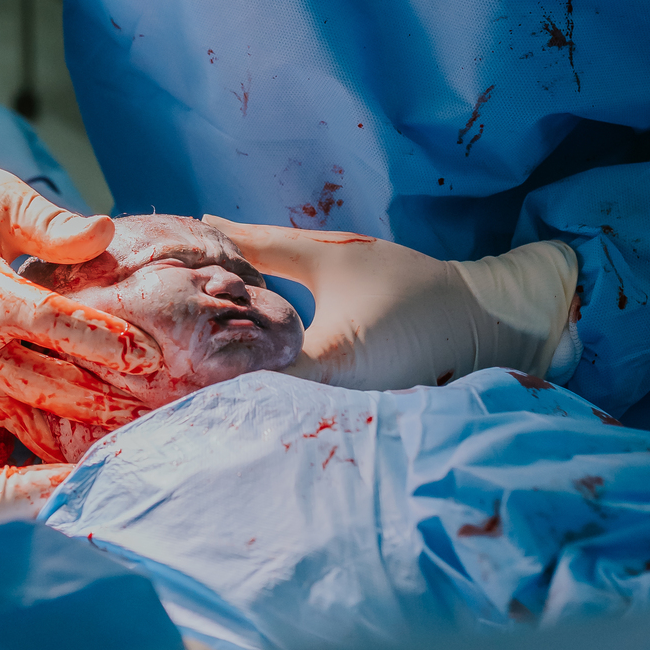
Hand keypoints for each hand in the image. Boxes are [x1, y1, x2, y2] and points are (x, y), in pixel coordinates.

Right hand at [0, 100, 161, 436]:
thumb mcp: (2, 197)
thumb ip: (53, 225)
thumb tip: (106, 230)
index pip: (50, 323)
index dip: (102, 341)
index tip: (149, 355)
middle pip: (37, 384)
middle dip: (96, 400)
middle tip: (149, 411)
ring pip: (9, 412)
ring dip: (62, 428)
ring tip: (115, 439)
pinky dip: (20, 427)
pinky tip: (63, 438)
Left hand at [203, 218, 576, 390]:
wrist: (475, 317)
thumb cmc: (403, 279)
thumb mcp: (331, 255)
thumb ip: (266, 244)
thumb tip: (210, 225)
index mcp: (328, 360)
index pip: (248, 375)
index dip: (208, 361)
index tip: (174, 348)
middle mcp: (337, 403)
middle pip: (258, 402)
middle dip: (220, 379)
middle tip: (176, 361)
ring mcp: (350, 420)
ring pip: (280, 412)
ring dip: (249, 390)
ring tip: (207, 368)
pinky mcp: (359, 424)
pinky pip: (306, 415)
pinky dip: (280, 398)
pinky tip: (257, 379)